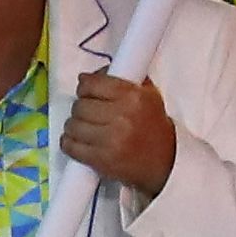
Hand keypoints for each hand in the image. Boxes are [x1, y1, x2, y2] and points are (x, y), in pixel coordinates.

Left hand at [65, 71, 179, 191]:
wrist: (166, 161)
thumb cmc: (154, 126)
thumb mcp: (148, 95)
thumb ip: (124, 79)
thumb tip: (91, 75)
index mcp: (134, 97)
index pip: (92, 84)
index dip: (84, 87)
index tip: (86, 91)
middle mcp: (122, 117)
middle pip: (80, 105)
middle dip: (80, 107)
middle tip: (87, 112)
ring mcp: (111, 140)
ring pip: (72, 125)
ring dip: (74, 125)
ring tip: (83, 128)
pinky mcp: (102, 160)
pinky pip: (71, 146)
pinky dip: (69, 143)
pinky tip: (77, 141)